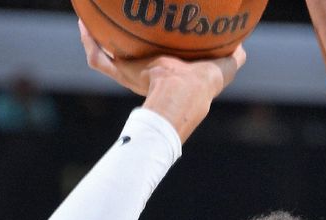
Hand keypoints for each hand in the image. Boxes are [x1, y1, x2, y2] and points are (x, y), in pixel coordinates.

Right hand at [79, 20, 245, 142]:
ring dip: (94, 40)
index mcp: (167, 73)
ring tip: (87, 20)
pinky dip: (89, 42)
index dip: (151, 48)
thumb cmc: (206, 81)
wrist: (184, 92)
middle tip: (107, 24)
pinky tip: (83, 24)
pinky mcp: (122, 72)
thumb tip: (242, 44)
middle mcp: (146, 75)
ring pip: (106, 58)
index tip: (146, 32)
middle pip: (124, 58)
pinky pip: (99, 58)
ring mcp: (131, 75)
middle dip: (115, 43)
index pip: (157, 59)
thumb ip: (234, 56)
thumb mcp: (226, 64)